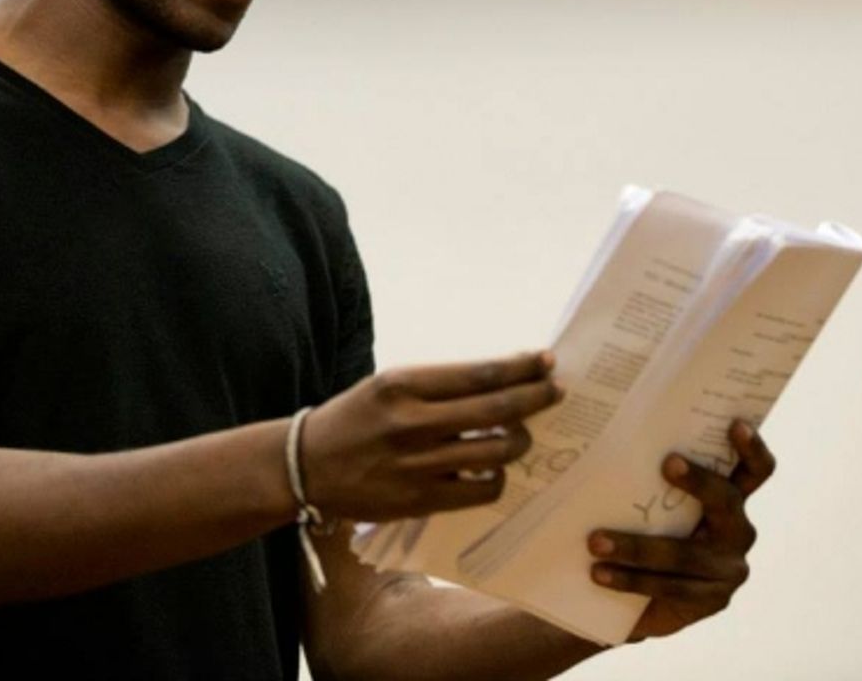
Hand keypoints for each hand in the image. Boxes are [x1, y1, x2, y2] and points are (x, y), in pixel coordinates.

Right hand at [301, 352, 562, 521]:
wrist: (307, 466)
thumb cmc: (354, 418)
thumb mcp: (388, 386)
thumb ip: (438, 386)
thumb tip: (499, 381)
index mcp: (403, 384)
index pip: (479, 373)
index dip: (520, 368)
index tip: (545, 361)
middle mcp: (412, 422)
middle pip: (497, 409)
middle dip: (536, 397)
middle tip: (554, 391)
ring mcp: (418, 464)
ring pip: (497, 451)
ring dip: (521, 439)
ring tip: (522, 433)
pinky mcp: (420, 500)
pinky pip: (482, 489)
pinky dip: (497, 477)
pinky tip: (493, 468)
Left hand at [587, 420, 776, 640]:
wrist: (637, 596)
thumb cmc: (641, 527)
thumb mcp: (646, 496)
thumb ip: (642, 470)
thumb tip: (599, 425)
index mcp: (729, 496)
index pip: (754, 470)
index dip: (751, 448)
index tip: (734, 424)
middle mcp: (737, 530)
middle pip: (728, 500)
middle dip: (700, 480)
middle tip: (667, 462)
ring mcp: (729, 569)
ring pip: (686, 553)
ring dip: (637, 546)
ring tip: (595, 540)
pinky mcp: (712, 601)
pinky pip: (670, 587)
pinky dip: (630, 579)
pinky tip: (598, 573)